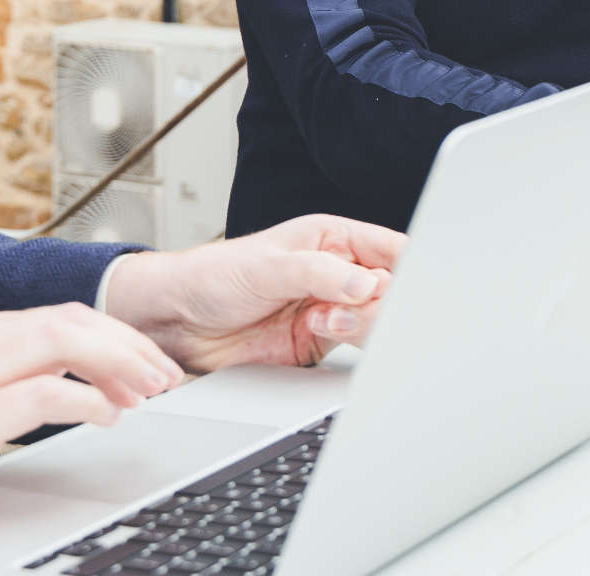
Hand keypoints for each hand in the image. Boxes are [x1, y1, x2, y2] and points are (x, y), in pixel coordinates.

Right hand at [0, 304, 182, 553]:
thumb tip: (58, 391)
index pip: (59, 316)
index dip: (112, 336)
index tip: (144, 362)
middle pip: (74, 319)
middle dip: (129, 344)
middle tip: (166, 375)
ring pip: (66, 341)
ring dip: (120, 364)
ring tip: (151, 392)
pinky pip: (45, 392)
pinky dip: (87, 399)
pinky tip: (108, 417)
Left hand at [99, 214, 401, 371]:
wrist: (176, 322)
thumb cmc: (214, 276)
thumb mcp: (268, 265)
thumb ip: (320, 274)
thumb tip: (366, 285)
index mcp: (333, 240)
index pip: (389, 250)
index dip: (410, 265)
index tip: (413, 282)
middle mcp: (338, 275)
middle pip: (390, 289)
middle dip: (384, 299)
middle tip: (363, 304)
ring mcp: (331, 311)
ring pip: (375, 320)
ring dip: (361, 322)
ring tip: (327, 318)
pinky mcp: (317, 345)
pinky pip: (352, 349)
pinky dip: (348, 344)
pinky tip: (323, 332)